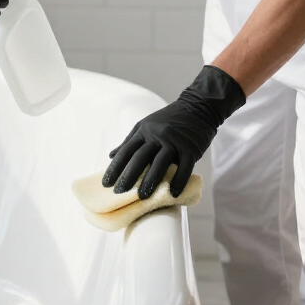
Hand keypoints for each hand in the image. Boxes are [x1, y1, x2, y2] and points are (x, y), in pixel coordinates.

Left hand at [102, 66, 244, 198]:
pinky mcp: (190, 148)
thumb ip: (129, 141)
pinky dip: (178, 181)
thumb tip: (111, 155)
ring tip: (143, 196)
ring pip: (161, 162)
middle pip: (141, 157)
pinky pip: (184, 167)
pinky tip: (173, 194)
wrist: (198, 107)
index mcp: (144, 130)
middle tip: (119, 193)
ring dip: (151, 180)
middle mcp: (157, 135)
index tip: (105, 183)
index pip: (126, 150)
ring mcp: (175, 141)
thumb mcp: (146, 125)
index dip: (115, 167)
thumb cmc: (169, 120)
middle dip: (129, 176)